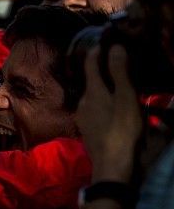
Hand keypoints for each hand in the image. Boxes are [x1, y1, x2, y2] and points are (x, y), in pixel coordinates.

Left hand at [75, 45, 141, 182]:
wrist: (112, 167)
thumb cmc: (121, 130)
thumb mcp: (125, 99)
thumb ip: (119, 73)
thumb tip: (114, 47)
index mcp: (92, 92)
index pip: (90, 65)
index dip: (96, 51)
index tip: (103, 41)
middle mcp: (83, 103)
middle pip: (92, 82)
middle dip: (103, 72)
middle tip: (118, 64)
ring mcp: (84, 118)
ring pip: (94, 97)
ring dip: (105, 90)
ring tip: (120, 87)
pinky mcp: (89, 131)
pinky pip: (96, 111)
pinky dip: (105, 105)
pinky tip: (115, 110)